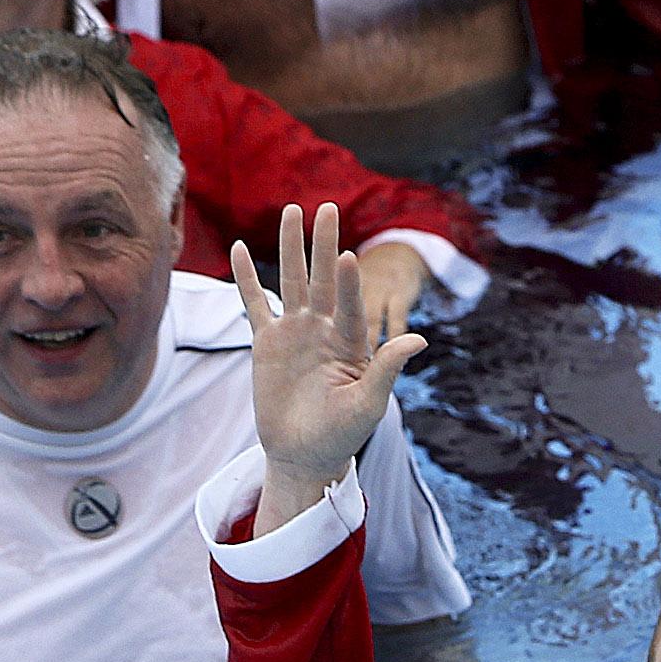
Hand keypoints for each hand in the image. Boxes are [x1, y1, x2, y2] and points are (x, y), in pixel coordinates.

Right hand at [232, 203, 427, 533]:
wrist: (304, 453)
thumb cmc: (343, 433)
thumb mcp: (370, 404)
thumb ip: (387, 368)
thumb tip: (419, 340)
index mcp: (352, 342)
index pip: (350, 304)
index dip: (348, 282)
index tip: (346, 256)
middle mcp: (324, 329)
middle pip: (323, 279)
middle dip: (324, 245)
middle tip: (327, 208)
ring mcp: (295, 332)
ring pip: (292, 281)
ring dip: (292, 247)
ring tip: (292, 211)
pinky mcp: (267, 341)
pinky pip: (255, 303)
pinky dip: (247, 277)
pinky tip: (241, 249)